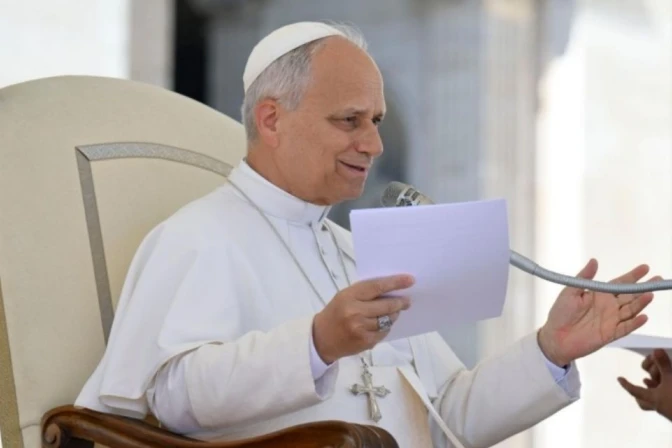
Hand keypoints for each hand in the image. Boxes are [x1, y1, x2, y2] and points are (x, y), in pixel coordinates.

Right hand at [312, 274, 413, 363]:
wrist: (321, 338)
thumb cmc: (335, 312)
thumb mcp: (345, 296)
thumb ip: (365, 292)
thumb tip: (391, 289)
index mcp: (349, 296)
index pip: (377, 287)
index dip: (395, 283)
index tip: (409, 280)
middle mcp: (355, 312)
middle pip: (386, 305)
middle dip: (400, 302)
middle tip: (407, 300)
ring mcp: (361, 328)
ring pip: (388, 319)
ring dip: (394, 315)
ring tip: (394, 312)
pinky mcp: (366, 342)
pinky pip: (384, 332)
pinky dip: (386, 326)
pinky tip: (382, 324)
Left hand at [538, 259, 659, 366]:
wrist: (555, 337)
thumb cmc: (560, 313)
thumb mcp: (569, 292)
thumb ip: (584, 278)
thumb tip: (594, 261)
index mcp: (599, 294)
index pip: (619, 283)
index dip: (632, 276)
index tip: (645, 268)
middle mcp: (608, 306)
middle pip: (630, 295)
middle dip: (644, 287)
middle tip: (658, 279)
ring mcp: (611, 320)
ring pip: (630, 310)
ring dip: (641, 303)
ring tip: (650, 294)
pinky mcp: (610, 334)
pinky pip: (626, 328)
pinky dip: (635, 323)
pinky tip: (643, 317)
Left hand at [618, 349, 671, 421]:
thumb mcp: (671, 379)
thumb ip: (663, 365)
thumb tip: (656, 350)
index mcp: (654, 399)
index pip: (635, 390)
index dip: (626, 384)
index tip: (618, 378)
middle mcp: (659, 407)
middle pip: (644, 403)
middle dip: (639, 395)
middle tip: (635, 389)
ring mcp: (669, 412)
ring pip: (655, 404)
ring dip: (653, 393)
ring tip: (650, 382)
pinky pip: (666, 403)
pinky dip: (665, 395)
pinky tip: (668, 390)